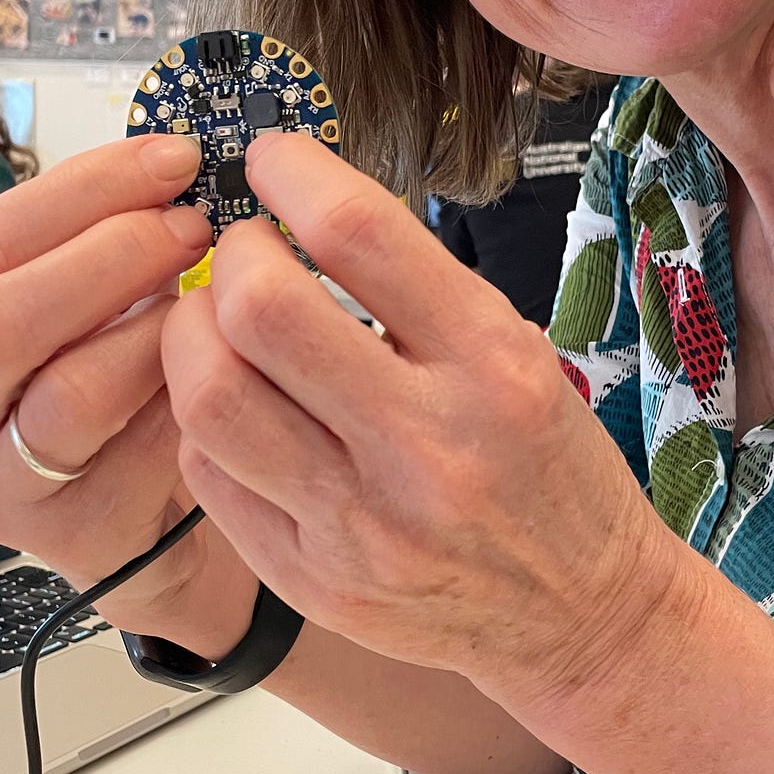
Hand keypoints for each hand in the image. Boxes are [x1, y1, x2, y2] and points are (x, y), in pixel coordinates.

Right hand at [0, 135, 254, 648]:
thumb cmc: (124, 397)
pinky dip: (183, 400)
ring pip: (66, 392)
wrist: (155, 525)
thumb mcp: (94, 309)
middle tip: (193, 225)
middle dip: (109, 253)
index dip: (84, 190)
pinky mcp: (62, 533)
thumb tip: (173, 161)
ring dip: (154, 330)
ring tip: (215, 298)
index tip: (169, 159)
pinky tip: (223, 370)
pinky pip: (134, 454)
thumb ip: (104, 241)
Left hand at [160, 132, 688, 706]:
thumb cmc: (550, 469)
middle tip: (247, 254)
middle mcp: (427, 445)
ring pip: (210, 396)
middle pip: (260, 310)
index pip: (358, 232)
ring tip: (219, 324)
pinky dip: (207, 419)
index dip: (292, 172)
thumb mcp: (519, 354)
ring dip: (192, 334)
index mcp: (491, 365)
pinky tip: (241, 406)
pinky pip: (210, 473)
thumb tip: (301, 207)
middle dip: (232, 256)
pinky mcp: (314, 580)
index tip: (272, 159)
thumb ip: (416, 291)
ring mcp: (362, 524)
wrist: (581, 614)